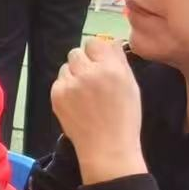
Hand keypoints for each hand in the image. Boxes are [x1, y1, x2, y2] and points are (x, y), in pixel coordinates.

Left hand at [50, 36, 146, 183]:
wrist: (107, 148)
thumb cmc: (125, 118)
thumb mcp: (131, 86)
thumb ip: (120, 60)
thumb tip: (111, 41)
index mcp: (110, 68)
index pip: (94, 42)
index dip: (96, 52)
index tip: (99, 62)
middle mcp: (88, 72)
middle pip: (76, 52)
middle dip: (83, 62)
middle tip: (91, 79)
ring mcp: (70, 84)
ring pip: (66, 66)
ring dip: (73, 74)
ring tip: (84, 93)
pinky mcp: (57, 95)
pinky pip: (59, 81)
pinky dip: (66, 88)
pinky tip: (76, 102)